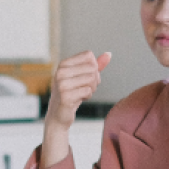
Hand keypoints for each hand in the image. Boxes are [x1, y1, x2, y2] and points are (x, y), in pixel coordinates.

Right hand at [40, 51, 110, 168]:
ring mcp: (61, 84)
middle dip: (94, 80)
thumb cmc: (72, 94)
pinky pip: (88, 91)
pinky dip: (87, 96)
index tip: (85, 77)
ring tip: (81, 94)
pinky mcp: (65, 96)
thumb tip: (109, 54)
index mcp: (63, 64)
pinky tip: (78, 99)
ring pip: (91, 79)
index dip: (93, 67)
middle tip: (84, 88)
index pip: (89, 56)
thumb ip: (95, 65)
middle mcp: (60, 72)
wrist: (59, 115)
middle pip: (92, 67)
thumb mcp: (83, 77)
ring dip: (91, 89)